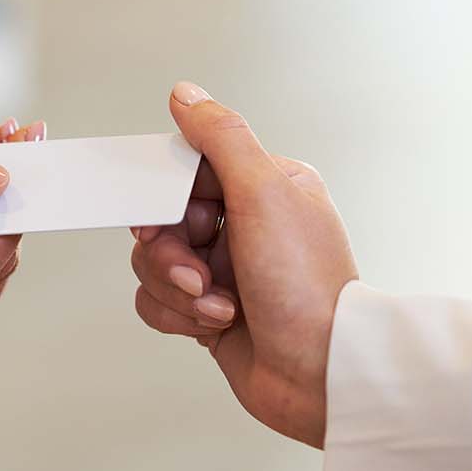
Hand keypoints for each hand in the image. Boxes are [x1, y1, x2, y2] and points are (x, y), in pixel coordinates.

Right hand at [131, 82, 357, 447]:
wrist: (319, 375)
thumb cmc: (305, 288)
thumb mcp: (263, 194)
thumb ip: (220, 138)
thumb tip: (186, 95)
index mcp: (265, 187)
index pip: (187, 170)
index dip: (166, 197)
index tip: (167, 218)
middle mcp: (243, 226)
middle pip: (161, 220)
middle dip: (172, 253)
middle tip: (198, 271)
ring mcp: (223, 271)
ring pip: (152, 264)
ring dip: (177, 289)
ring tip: (218, 305)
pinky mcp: (206, 312)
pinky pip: (155, 302)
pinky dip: (177, 316)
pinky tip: (214, 324)